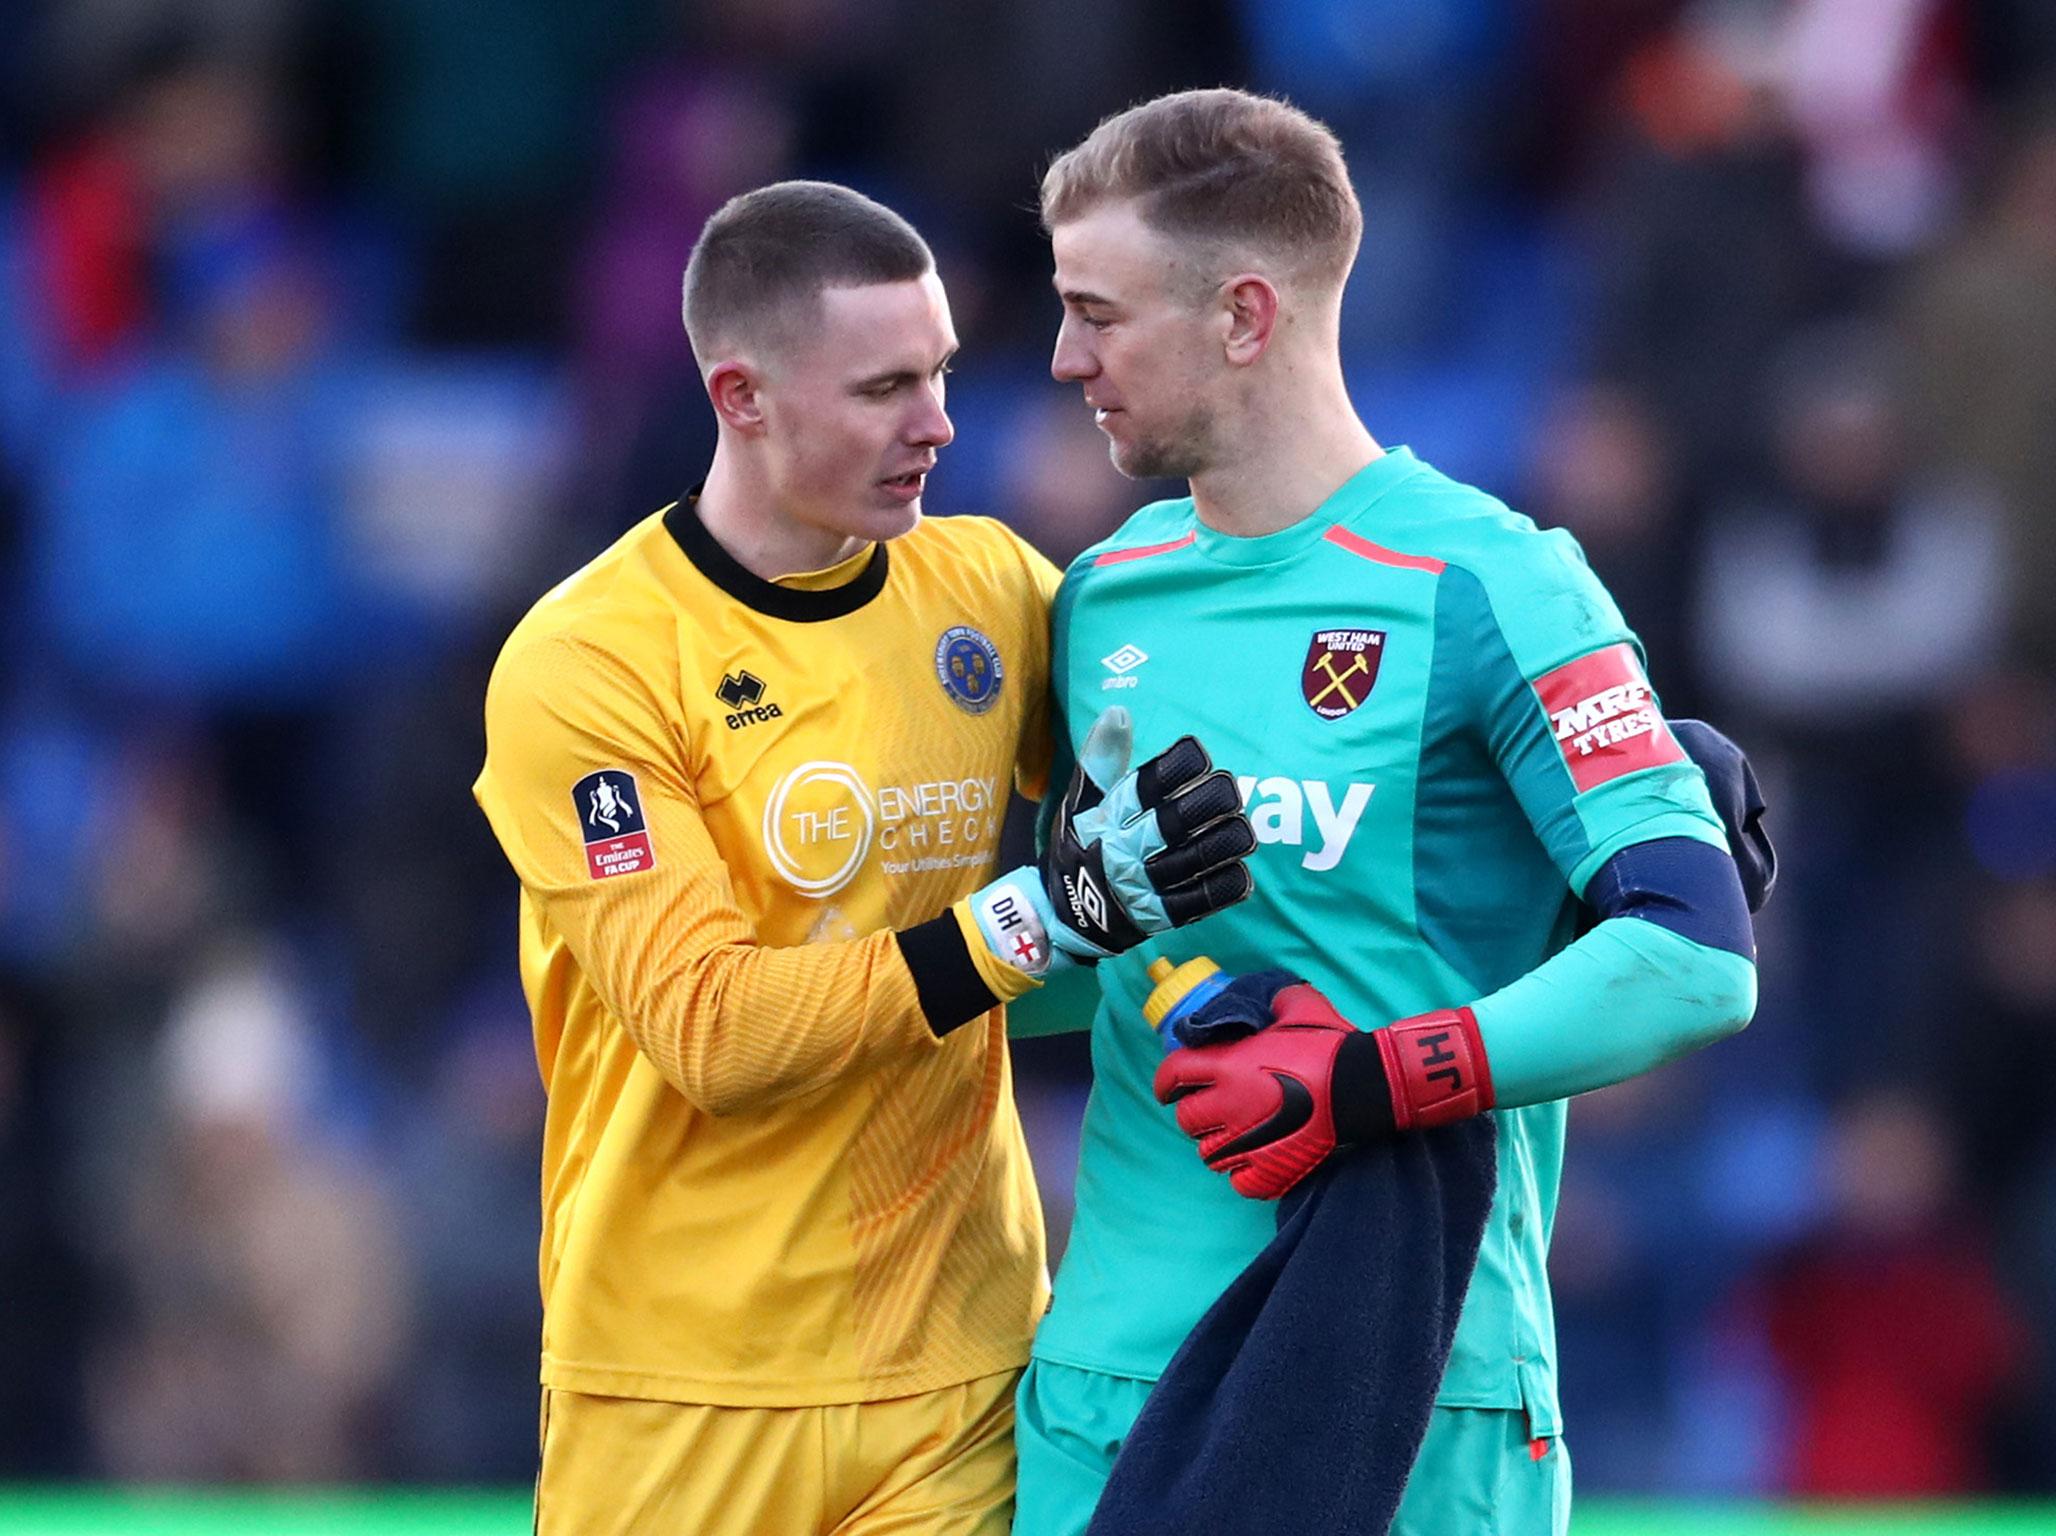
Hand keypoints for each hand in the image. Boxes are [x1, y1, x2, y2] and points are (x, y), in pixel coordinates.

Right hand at [967, 709, 1254, 972]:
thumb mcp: (1078, 803)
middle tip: (1229, 787)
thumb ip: (1101, 760)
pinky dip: (1221, 888)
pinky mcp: (1157, 917)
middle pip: (1172, 824)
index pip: (1142, 788)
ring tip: (1244, 828)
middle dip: (1206, 803)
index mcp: (1106, 818)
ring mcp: (1141, 887)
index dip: (1175, 769)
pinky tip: (1242, 872)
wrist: (1060, 916)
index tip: (1199, 755)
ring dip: (1222, 843)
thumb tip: (1118, 711)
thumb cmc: (1078, 848)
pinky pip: (1195, 903)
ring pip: (1190, 862)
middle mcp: (1124, 851)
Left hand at [1154, 983, 1495, 1198]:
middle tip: (1211, 1111)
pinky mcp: (1269, 1170)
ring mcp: (1246, 1142)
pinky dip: (1242, 1175)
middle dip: (1194, 1113)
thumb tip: (1265, 1000)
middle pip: (1187, 1119)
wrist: (1363, 1086)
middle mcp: (1228, 1105)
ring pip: (1208, 1155)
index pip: (1173, 1075)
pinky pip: (1239, 1183)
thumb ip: (1272, 1001)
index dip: (1164, 1082)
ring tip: (1233, 1139)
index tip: (1166, 1089)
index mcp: (1227, 1066)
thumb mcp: (1299, 1006)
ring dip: (1216, 1146)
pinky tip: (1254, 1164)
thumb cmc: (1330, 1044)